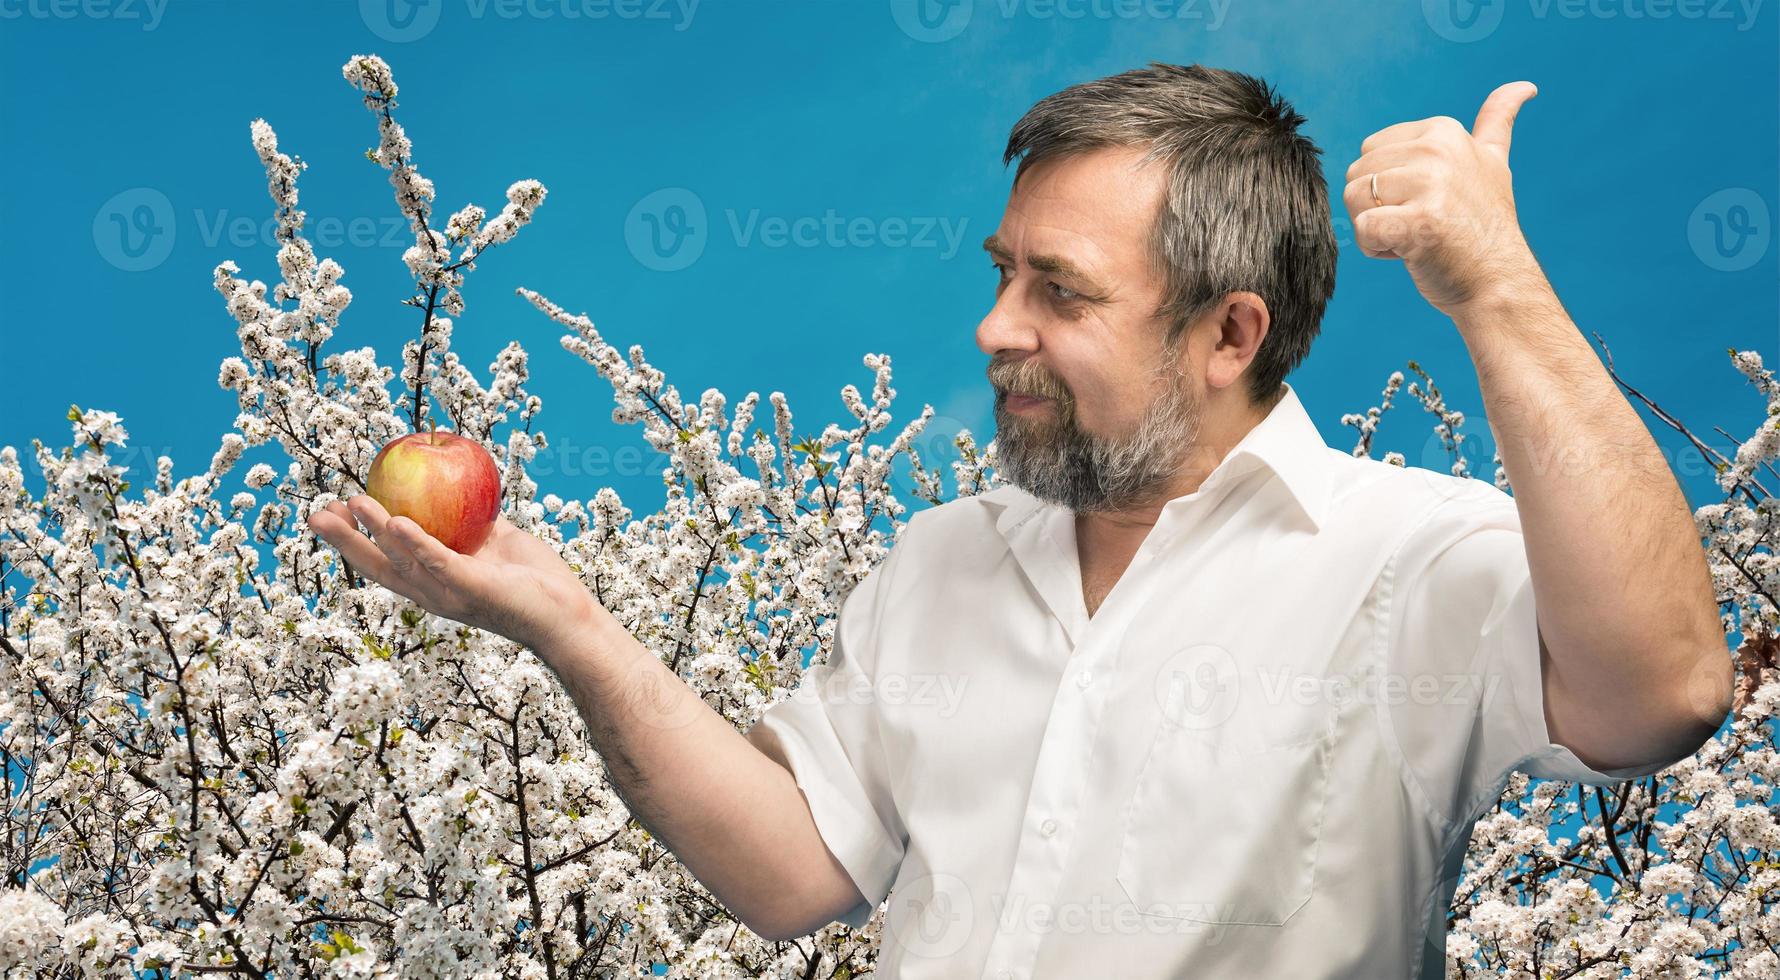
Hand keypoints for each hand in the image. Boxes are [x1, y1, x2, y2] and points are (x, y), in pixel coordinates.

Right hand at [307, 495, 596, 652]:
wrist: (566, 614)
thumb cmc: (534, 581)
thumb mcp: (498, 543)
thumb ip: (475, 523)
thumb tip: (462, 490)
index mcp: (435, 581)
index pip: (385, 561)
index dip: (355, 540)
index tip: (333, 512)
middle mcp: (434, 592)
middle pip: (379, 566)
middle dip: (345, 541)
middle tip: (316, 514)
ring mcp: (450, 593)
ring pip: (403, 562)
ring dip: (375, 532)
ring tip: (354, 503)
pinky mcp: (472, 589)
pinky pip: (440, 562)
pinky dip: (417, 544)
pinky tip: (396, 523)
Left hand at [1342, 81, 1546, 316]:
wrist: (1499, 282)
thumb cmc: (1485, 228)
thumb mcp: (1494, 163)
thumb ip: (1497, 122)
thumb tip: (1525, 85)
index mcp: (1443, 131)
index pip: (1371, 151)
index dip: (1390, 186)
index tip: (1428, 201)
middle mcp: (1436, 150)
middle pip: (1357, 175)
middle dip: (1378, 207)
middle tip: (1421, 224)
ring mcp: (1429, 184)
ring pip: (1354, 200)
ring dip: (1376, 229)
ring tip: (1416, 237)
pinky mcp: (1418, 222)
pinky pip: (1362, 229)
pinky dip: (1375, 249)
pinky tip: (1408, 253)